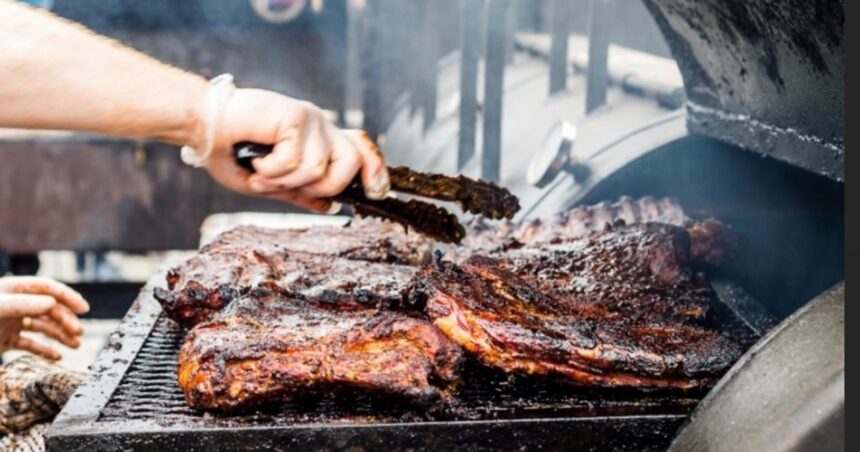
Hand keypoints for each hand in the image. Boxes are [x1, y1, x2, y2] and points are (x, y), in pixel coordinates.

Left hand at [0, 277, 89, 360]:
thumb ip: (22, 304)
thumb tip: (52, 302)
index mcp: (13, 289)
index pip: (46, 287)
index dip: (67, 297)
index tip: (84, 309)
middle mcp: (15, 304)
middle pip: (48, 309)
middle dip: (65, 320)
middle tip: (79, 332)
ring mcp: (10, 323)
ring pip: (42, 327)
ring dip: (60, 335)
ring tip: (76, 346)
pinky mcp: (5, 340)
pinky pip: (29, 344)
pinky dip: (43, 350)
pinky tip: (57, 356)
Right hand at [204, 88, 389, 212]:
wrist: (202, 127)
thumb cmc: (231, 152)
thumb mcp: (270, 183)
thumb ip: (300, 192)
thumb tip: (331, 206)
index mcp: (320, 139)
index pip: (361, 150)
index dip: (375, 170)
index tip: (377, 192)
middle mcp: (321, 126)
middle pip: (354, 161)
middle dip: (325, 186)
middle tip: (289, 186)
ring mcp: (310, 119)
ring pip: (320, 169)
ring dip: (286, 182)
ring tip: (262, 174)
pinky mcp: (295, 115)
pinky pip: (295, 160)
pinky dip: (272, 171)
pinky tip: (256, 161)